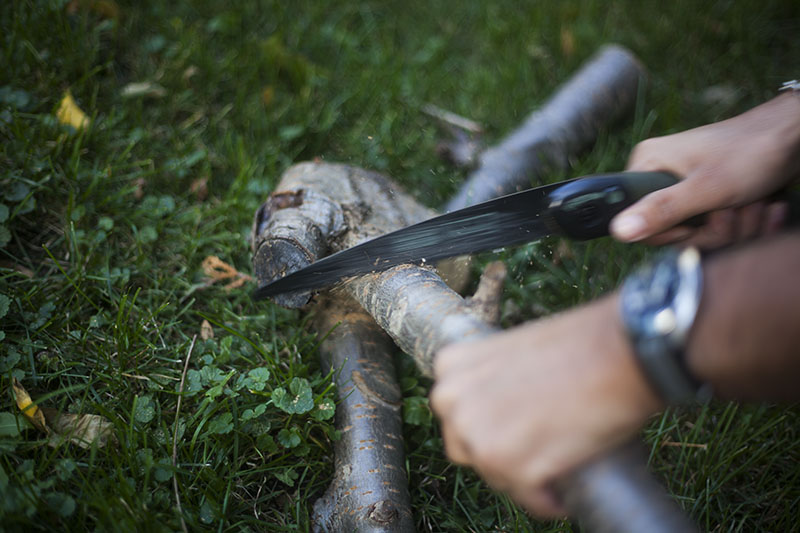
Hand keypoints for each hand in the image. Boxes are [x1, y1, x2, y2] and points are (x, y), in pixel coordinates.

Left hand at [430, 295, 662, 517]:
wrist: (618, 355)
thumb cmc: (578, 347)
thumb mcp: (514, 351)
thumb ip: (492, 379)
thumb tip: (498, 409)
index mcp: (451, 367)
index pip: (455, 413)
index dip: (487, 423)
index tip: (512, 426)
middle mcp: (453, 403)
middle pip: (468, 448)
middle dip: (499, 452)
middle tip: (536, 446)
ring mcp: (480, 437)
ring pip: (495, 476)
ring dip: (523, 476)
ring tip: (557, 460)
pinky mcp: (511, 468)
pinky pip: (528, 499)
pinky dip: (547, 500)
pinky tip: (563, 491)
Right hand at [611, 93, 799, 247]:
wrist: (798, 136)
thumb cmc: (754, 151)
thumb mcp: (705, 188)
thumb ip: (661, 210)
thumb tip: (618, 229)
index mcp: (650, 166)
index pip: (639, 222)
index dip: (672, 232)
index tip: (696, 221)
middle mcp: (665, 175)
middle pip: (676, 233)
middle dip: (714, 229)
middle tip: (732, 208)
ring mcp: (691, 187)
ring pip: (705, 233)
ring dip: (740, 225)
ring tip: (754, 201)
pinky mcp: (714, 195)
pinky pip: (725, 227)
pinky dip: (751, 221)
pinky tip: (765, 204)